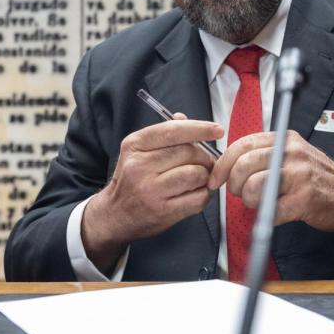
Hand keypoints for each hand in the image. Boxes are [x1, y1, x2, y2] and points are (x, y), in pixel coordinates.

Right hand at [81, 114, 223, 269]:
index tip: (218, 129)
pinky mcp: (164, 211)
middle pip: (189, 152)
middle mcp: (140, 166)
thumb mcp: (139, 150)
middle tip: (204, 163)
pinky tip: (194, 193)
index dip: (200, 128)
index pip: (173, 131)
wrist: (115, 215)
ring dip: (204, 176)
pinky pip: (199, 197)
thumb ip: (164, 134)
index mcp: (135, 145)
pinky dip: (204, 194)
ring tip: (197, 179)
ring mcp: (151, 190)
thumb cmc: (132, 179)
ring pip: (197, 174)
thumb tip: (184, 118)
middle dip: (204, 156)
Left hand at [209, 131, 333, 242]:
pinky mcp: (305, 198)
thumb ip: (265, 155)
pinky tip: (277, 213)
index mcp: (285, 140)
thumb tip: (228, 166)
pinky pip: (271, 210)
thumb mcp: (293, 155)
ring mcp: (300, 175)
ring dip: (251, 202)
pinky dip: (268, 217)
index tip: (216, 179)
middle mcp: (292, 152)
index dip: (223, 164)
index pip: (242, 145)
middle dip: (235, 185)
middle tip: (241, 194)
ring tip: (262, 204)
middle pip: (244, 165)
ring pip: (254, 187)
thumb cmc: (320, 178)